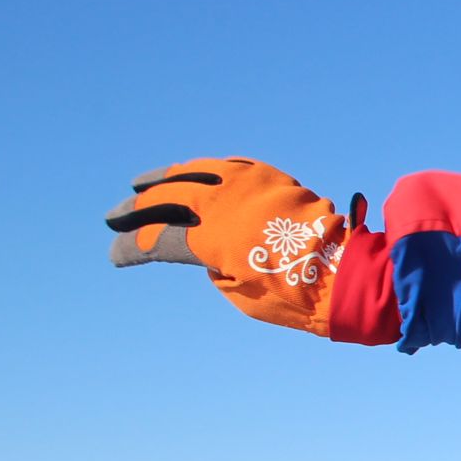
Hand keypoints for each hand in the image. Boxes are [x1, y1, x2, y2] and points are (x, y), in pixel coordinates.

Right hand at [105, 158, 353, 335]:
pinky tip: (192, 174)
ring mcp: (249, 184)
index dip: (133, 249)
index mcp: (212, 239)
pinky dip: (207, 170)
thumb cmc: (293, 294)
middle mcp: (226, 204)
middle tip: (115, 215)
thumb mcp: (239, 290)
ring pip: (195, 172)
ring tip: (142, 184)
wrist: (346, 272)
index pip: (158, 241)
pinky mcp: (272, 177)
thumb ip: (213, 263)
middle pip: (168, 199)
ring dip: (165, 177)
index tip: (115, 255)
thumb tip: (206, 244)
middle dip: (136, 208)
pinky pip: (231, 166)